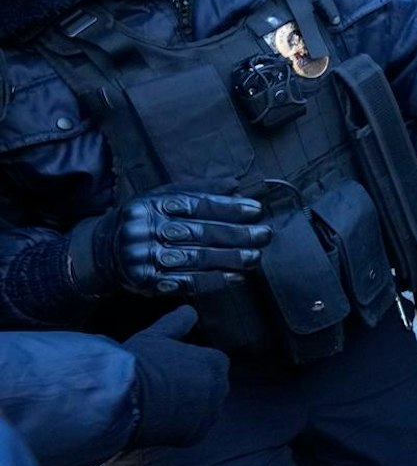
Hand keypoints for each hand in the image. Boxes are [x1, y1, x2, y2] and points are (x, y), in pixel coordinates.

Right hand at [67, 191, 269, 295]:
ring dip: (230, 259)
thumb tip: (235, 184)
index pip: (195, 205)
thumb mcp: (161, 197)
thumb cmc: (145, 219)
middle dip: (236, 235)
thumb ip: (197, 189)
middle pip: (198, 233)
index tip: (256, 210)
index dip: (228, 208)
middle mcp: (144, 230)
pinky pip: (186, 282)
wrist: (103, 252)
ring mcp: (143, 258)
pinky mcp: (145, 282)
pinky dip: (214, 280)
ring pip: (195, 259)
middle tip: (265, 235)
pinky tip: (236, 277)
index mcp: (150, 204)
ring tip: (256, 256)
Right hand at [121, 306, 229, 449]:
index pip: (212, 364)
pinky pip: (193, 429)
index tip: (171, 371)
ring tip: (159, 405)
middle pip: (210, 387)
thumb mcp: (156, 337)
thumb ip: (177, 323)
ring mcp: (210, 412)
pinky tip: (160, 421)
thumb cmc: (140, 363)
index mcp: (215, 362)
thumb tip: (189, 310)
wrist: (123, 399)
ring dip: (188, 408)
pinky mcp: (197, 434)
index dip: (190, 367)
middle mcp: (219, 387)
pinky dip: (180, 427)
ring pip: (203, 409)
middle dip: (192, 387)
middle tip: (164, 389)